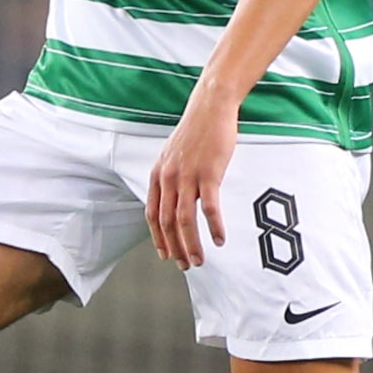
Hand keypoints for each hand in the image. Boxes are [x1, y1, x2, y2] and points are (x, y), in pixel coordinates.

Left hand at [146, 89, 238, 268]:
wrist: (210, 108)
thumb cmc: (196, 132)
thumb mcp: (173, 155)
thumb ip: (171, 178)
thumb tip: (174, 199)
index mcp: (159, 175)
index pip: (153, 214)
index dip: (158, 238)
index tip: (165, 255)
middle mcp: (169, 178)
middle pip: (167, 222)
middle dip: (175, 248)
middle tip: (185, 265)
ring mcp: (188, 176)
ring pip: (185, 220)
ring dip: (192, 244)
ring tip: (199, 260)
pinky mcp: (209, 174)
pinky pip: (210, 208)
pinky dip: (214, 227)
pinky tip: (220, 239)